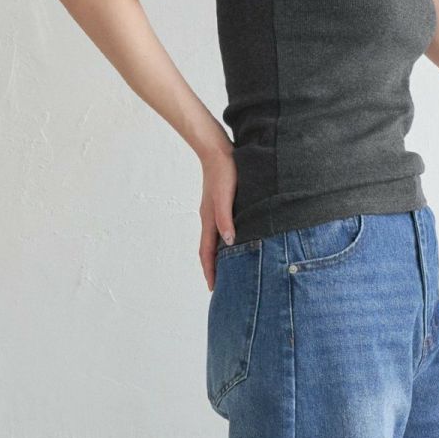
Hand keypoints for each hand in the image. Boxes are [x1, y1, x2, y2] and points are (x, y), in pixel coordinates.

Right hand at [198, 150, 237, 290]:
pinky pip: (218, 229)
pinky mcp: (219, 204)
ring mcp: (212, 211)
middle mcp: (209, 218)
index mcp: (209, 220)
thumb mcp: (226, 196)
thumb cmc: (224, 171)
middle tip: (219, 285)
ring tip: (225, 269)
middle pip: (208, 250)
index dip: (210, 271)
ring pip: (213, 240)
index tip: (213, 288)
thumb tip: (228, 241)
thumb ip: (226, 219)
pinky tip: (231, 242)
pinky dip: (222, 242)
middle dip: (212, 269)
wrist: (217, 150)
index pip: (207, 253)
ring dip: (217, 257)